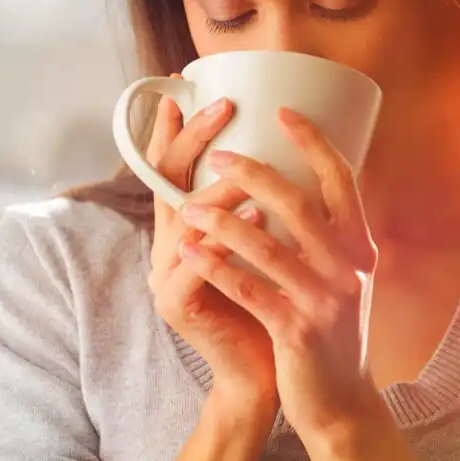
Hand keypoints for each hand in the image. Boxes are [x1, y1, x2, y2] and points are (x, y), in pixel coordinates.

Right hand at [146, 80, 277, 412]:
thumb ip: (264, 205)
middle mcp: (168, 248)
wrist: (267, 372)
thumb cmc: (273, 301)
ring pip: (184, 218)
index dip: (173, 130)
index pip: (171, 169)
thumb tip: (293, 150)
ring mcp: (166, 277)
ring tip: (247, 158)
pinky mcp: (179, 306)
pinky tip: (256, 215)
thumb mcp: (268, 244)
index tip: (180, 88)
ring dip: (217, 185)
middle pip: (167, 181)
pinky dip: (227, 236)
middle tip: (222, 106)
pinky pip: (200, 264)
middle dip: (192, 139)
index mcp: (186, 231)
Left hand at [176, 107, 379, 441]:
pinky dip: (216, 267)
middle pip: (300, 203)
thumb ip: (328, 236)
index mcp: (360, 245)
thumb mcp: (343, 277)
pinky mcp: (298, 331)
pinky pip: (250, 290)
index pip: (342, 179)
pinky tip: (187, 250)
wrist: (341, 402)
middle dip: (254, 173)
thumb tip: (296, 183)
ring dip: (222, 220)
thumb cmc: (332, 332)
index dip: (313, 142)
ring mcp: (325, 299)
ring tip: (187, 205)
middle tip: (219, 153)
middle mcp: (349, 266)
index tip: (282, 111)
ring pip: (268, 245)